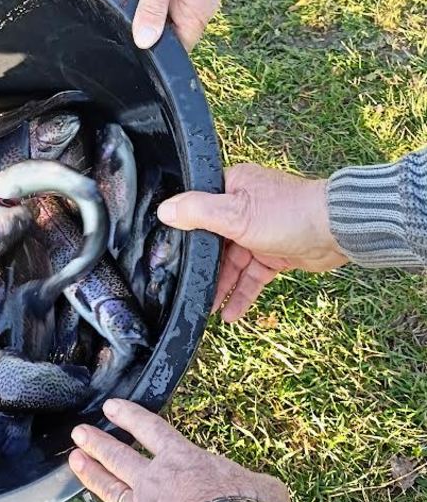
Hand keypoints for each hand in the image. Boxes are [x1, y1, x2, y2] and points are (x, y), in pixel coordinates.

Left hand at [70, 399, 290, 501]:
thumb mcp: (266, 490)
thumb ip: (256, 486)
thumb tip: (266, 492)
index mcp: (185, 460)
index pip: (151, 429)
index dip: (129, 416)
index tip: (110, 408)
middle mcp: (156, 481)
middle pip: (118, 457)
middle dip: (97, 443)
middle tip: (78, 434)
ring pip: (109, 489)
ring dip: (91, 475)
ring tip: (75, 462)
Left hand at [132, 0, 233, 51]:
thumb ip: (152, 5)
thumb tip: (145, 42)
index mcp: (199, 8)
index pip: (177, 48)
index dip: (154, 49)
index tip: (130, 37)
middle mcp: (200, 4)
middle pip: (169, 32)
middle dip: (145, 23)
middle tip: (126, 3)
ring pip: (163, 13)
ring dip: (144, 4)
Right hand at [158, 163, 348, 321]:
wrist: (337, 231)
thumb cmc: (288, 214)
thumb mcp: (234, 213)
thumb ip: (197, 212)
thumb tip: (164, 210)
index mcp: (233, 187)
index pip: (199, 208)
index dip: (186, 232)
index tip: (171, 255)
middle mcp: (245, 207)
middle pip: (214, 241)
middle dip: (203, 268)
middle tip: (186, 289)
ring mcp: (260, 231)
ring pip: (232, 263)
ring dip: (221, 286)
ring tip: (207, 309)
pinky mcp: (275, 253)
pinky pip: (252, 276)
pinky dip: (242, 293)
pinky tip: (231, 314)